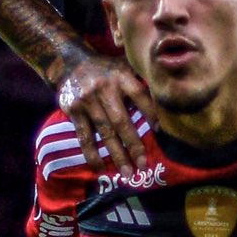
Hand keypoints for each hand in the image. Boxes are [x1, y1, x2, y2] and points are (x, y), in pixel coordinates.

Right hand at [56, 54, 155, 173]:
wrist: (70, 63)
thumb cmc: (106, 70)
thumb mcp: (125, 67)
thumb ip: (140, 82)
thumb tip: (166, 104)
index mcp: (121, 75)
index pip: (139, 95)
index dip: (150, 112)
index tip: (159, 131)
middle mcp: (103, 88)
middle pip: (121, 120)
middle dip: (133, 144)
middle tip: (143, 165)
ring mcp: (87, 100)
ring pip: (104, 131)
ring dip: (116, 155)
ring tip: (126, 173)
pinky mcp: (73, 110)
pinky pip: (84, 136)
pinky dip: (92, 154)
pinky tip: (100, 168)